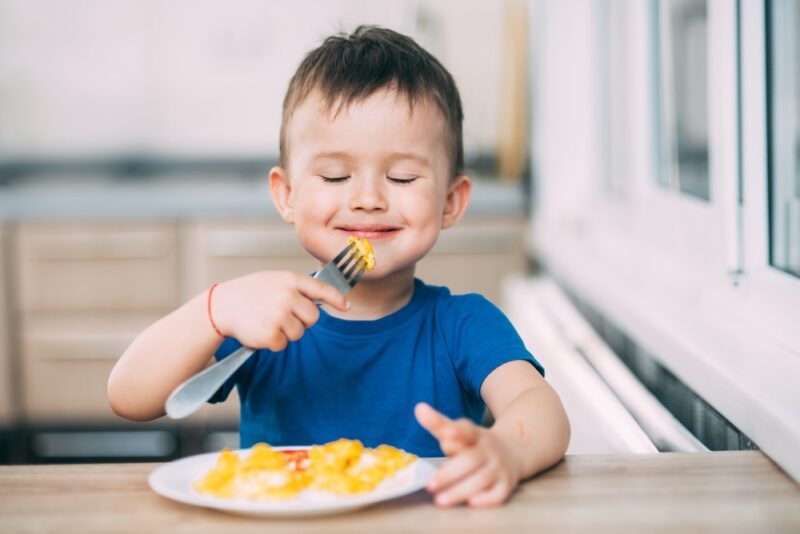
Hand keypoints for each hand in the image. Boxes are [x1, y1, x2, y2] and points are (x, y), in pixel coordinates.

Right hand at [211, 271, 349, 349]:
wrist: (221, 305)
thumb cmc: (249, 293)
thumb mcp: (274, 280)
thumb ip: (297, 288)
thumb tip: (321, 302)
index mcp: (290, 280)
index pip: (321, 289)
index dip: (337, 299)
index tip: (346, 306)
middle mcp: (288, 296)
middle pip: (313, 318)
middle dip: (301, 321)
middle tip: (282, 316)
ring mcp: (280, 315)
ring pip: (299, 334)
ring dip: (285, 332)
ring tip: (267, 320)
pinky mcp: (271, 333)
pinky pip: (283, 345)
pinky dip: (273, 342)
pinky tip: (260, 330)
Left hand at [414, 402, 522, 507]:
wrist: (513, 452)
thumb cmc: (474, 444)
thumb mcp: (459, 431)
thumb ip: (438, 423)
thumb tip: (419, 408)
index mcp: (475, 435)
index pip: (467, 431)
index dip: (457, 432)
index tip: (445, 436)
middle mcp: (488, 450)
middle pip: (470, 460)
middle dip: (449, 474)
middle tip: (429, 485)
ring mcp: (498, 467)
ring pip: (482, 479)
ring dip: (461, 490)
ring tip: (440, 500)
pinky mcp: (506, 485)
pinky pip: (499, 494)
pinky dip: (487, 499)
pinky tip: (471, 503)